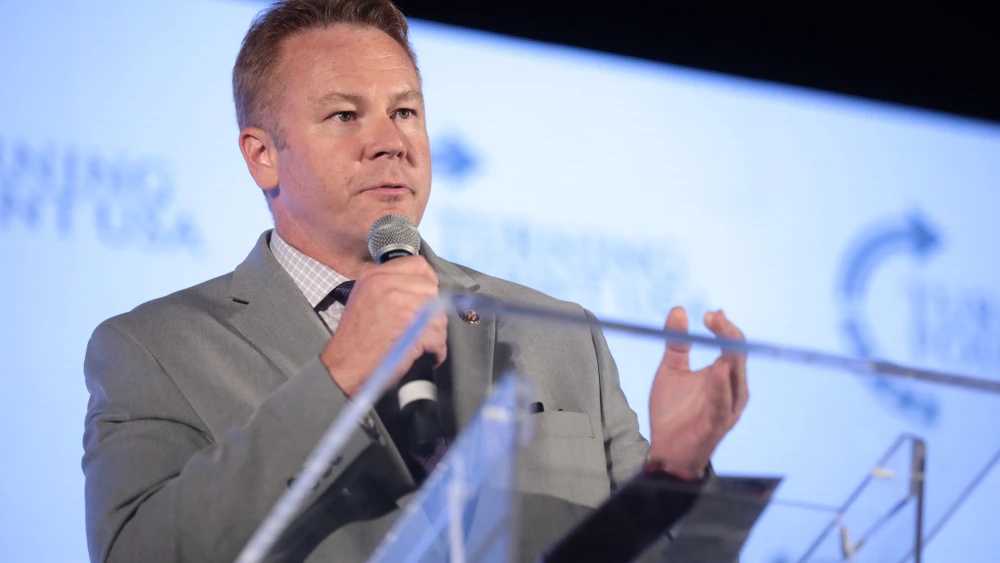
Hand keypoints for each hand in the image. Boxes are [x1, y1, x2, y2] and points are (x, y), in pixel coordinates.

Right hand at [319, 255, 447, 396]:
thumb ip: (390, 287)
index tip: (427, 300)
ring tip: (421, 344)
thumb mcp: (364, 299)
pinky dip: (436, 350)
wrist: (343, 368)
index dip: (427, 284)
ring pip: (438, 313)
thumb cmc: (354, 341)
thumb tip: (422, 288)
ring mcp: (398, 303)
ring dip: (435, 333)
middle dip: (433, 312)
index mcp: (374, 276)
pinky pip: (438, 335)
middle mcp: (385, 284)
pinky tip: (425, 354)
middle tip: (423, 328)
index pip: (419, 265)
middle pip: (432, 289)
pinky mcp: (408, 325)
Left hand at [647, 307, 747, 479]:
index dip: (724, 327)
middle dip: (728, 334)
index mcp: (723, 374)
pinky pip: (723, 404)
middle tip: (712, 317)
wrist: (666, 448)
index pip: (733, 345)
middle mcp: (732, 389)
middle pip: (738, 356)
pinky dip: (721, 386)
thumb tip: (679, 309)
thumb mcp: (671, 370)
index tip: (708, 314)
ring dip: (729, 355)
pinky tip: (717, 370)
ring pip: (736, 378)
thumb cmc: (673, 411)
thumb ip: (676, 343)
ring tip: (720, 334)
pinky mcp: (718, 424)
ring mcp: (727, 407)